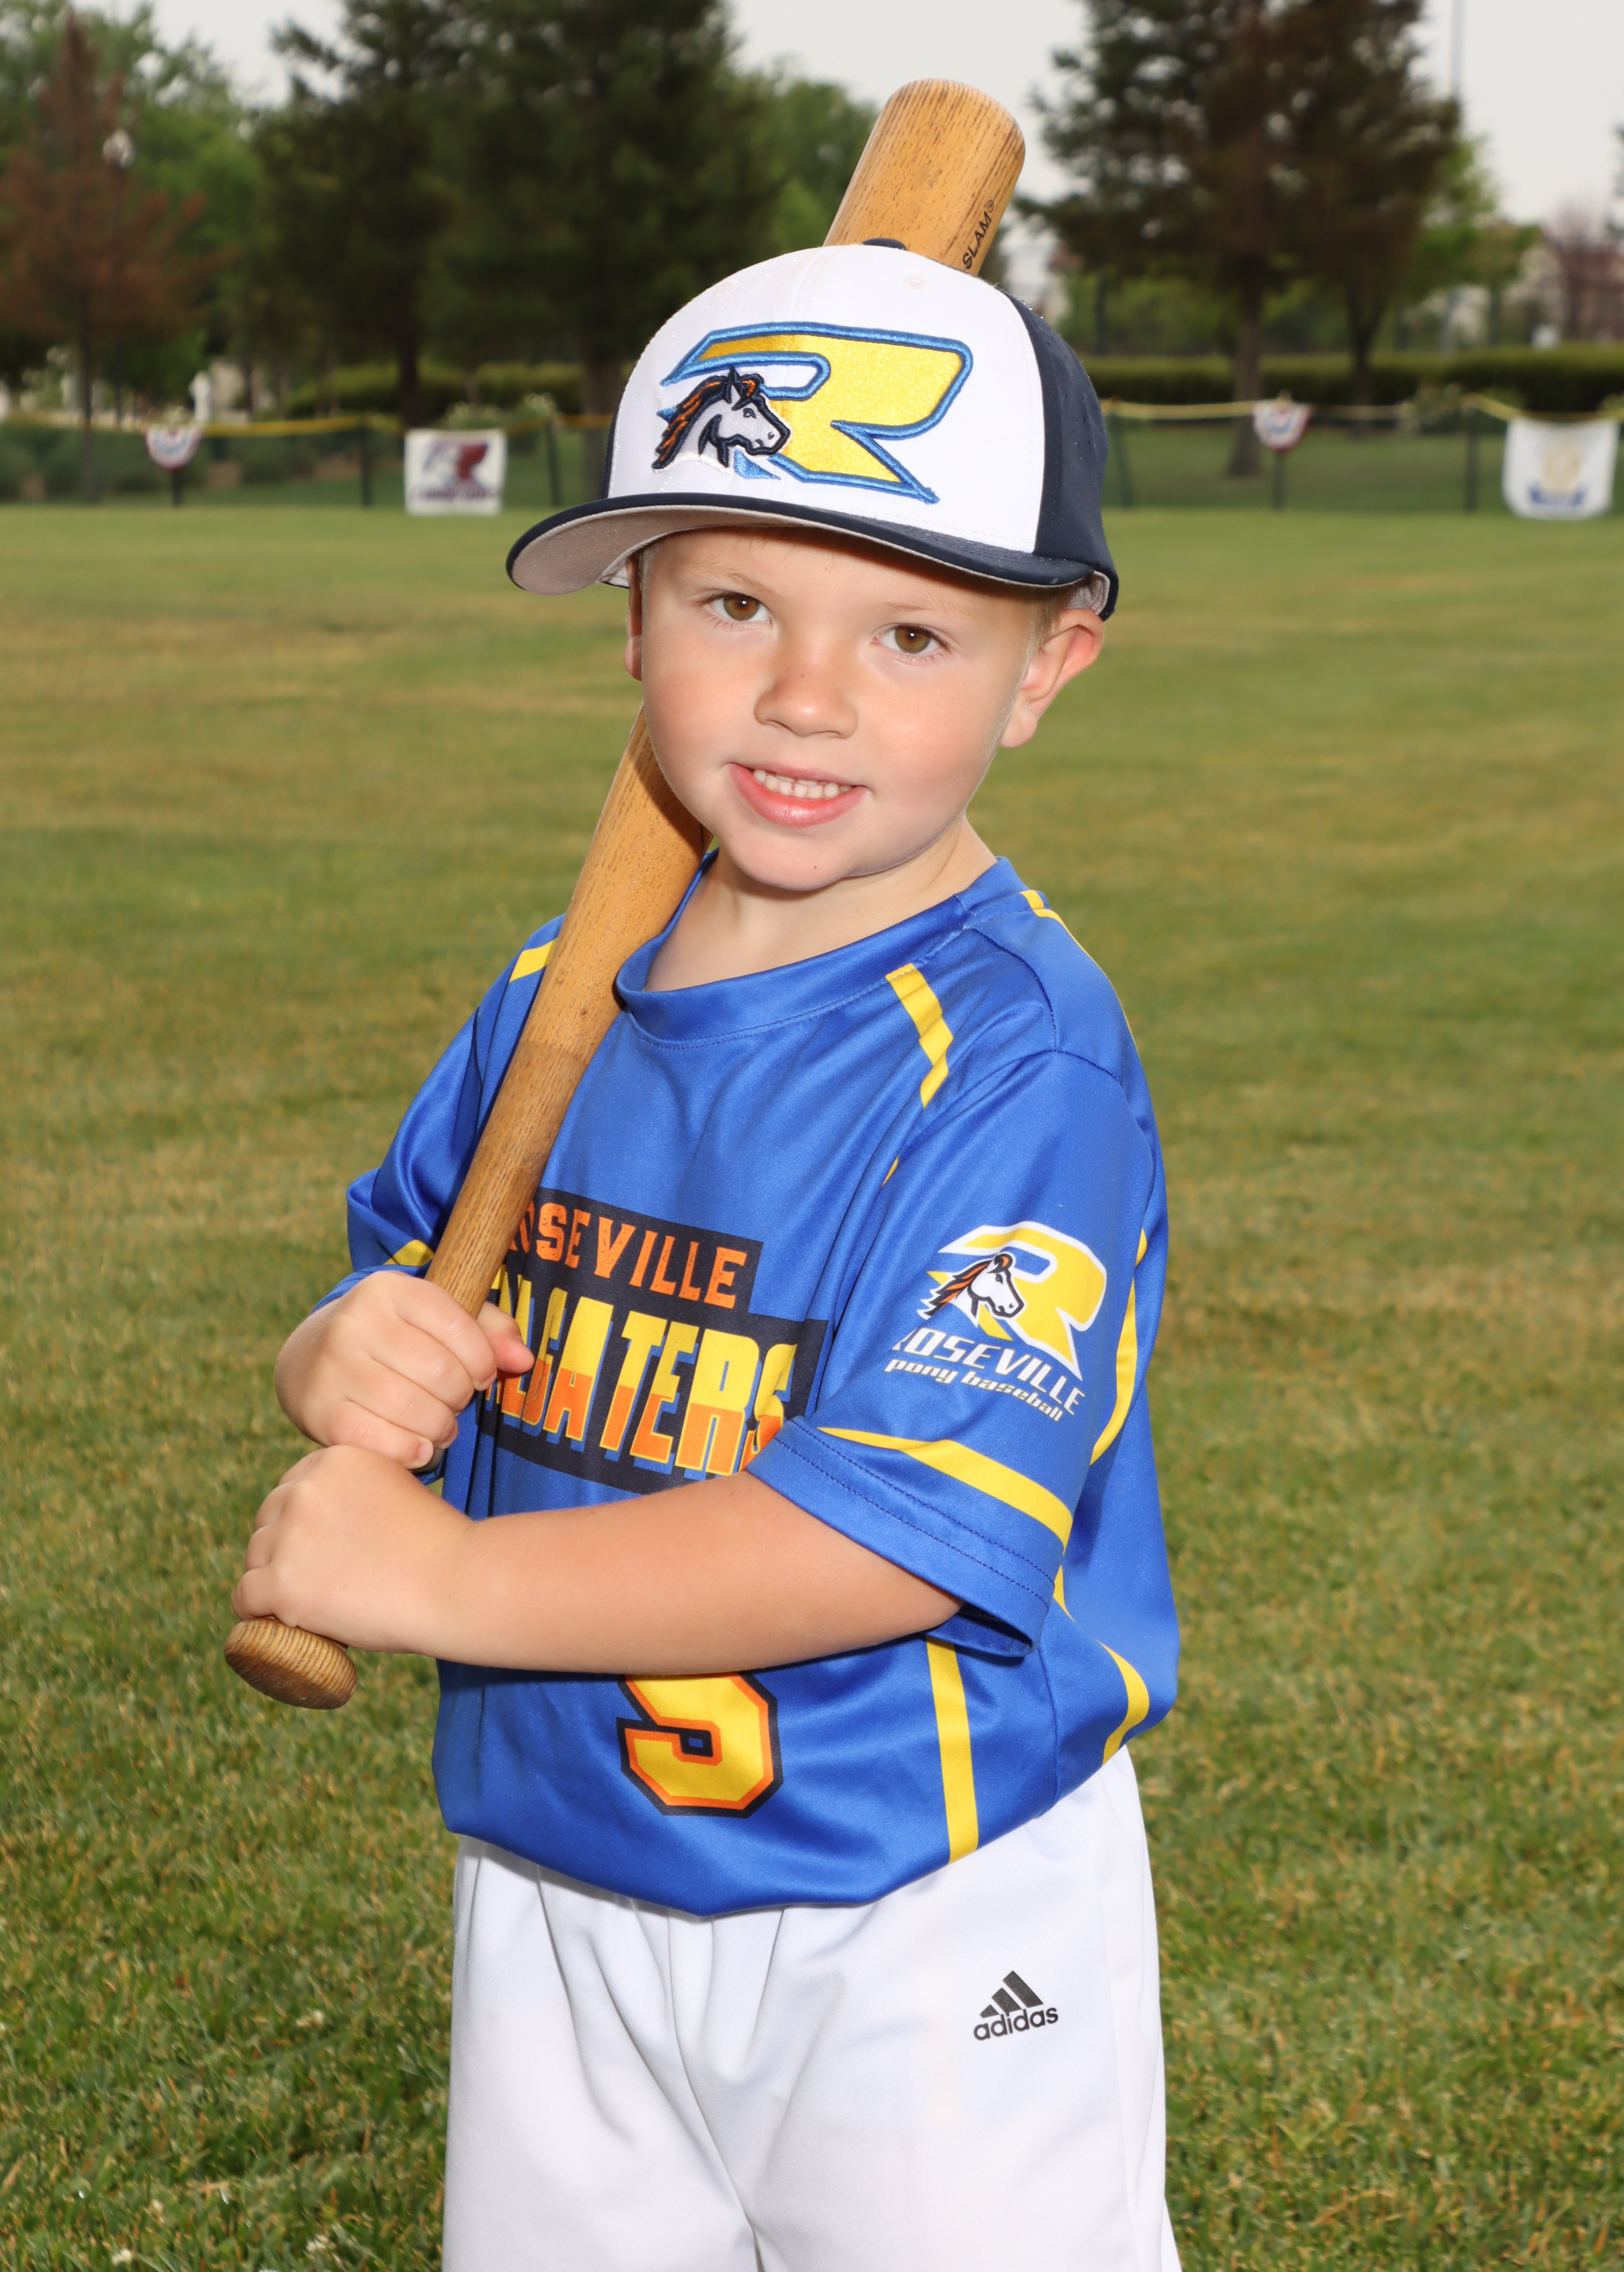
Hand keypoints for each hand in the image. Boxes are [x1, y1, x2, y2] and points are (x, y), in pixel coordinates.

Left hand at [232, 1444, 470, 1651]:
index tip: (318, 1547)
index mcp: (335, 1460)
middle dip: (283, 1547)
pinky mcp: (282, 1584)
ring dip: (271, 1579)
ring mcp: (290, 1537)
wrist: (456, 1583)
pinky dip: (258, 1613)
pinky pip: (246, 1598)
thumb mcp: (397, 1491)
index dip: (300, 1520)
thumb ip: (358, 1495)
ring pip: (254, 1558)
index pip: (292, 1489)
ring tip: (302, 1603)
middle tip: (313, 1578)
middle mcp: (305, 1490)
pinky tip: (276, 1622)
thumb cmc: (439, 1546)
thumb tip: (332, 1525)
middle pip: (268, 1521)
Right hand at [274, 1274, 531, 1467]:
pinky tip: (416, 1445)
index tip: (478, 1373)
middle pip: (443, 1375)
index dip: (483, 1361)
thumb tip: (523, 1360)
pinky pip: (386, 1444)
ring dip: (442, 1428)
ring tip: (438, 1424)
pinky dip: (413, 1452)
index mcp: (389, 1289)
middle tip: (454, 1402)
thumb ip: (489, 1331)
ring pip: (418, 1412)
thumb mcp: (436, 1319)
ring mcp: (332, 1367)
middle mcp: (354, 1322)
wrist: (309, 1359)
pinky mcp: (320, 1412)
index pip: (462, 1329)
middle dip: (461, 1397)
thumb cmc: (394, 1339)